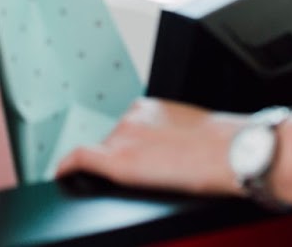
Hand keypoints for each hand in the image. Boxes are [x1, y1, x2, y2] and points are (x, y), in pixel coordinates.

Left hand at [55, 99, 243, 196]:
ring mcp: (122, 138)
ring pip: (104, 156)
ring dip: (112, 169)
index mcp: (150, 108)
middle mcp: (131, 118)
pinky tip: (62, 176)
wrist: (229, 152)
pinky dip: (67, 168)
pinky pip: (79, 160)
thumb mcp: (193, 129)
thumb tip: (174, 151)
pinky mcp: (117, 161)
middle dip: (125, 159)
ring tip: (140, 183)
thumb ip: (172, 134)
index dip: (132, 147)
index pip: (128, 130)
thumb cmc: (222, 145)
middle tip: (148, 176)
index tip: (138, 158)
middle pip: (114, 144)